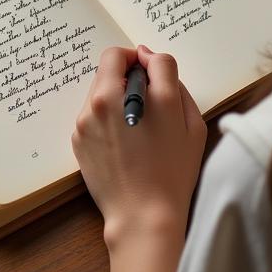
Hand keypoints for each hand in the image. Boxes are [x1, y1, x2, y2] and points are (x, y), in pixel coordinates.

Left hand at [72, 44, 206, 271]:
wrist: (143, 214)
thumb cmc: (174, 173)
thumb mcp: (193, 126)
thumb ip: (175, 85)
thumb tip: (151, 61)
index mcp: (156, 96)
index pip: (152, 57)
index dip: (153, 61)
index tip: (153, 74)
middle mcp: (117, 98)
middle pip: (113, 58)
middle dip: (127, 68)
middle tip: (140, 91)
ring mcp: (91, 114)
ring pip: (98, 82)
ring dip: (112, 89)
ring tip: (129, 121)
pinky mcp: (78, 132)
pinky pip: (90, 108)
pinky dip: (102, 113)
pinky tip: (118, 139)